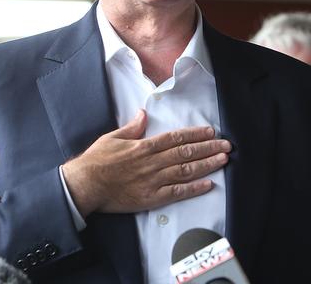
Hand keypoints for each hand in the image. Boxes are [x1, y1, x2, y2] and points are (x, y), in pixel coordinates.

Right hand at [61, 109, 230, 216]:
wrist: (83, 186)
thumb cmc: (96, 161)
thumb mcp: (113, 137)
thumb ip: (132, 127)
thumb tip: (143, 113)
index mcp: (145, 146)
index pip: (176, 137)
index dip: (195, 134)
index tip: (211, 131)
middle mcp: (153, 162)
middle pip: (186, 152)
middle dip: (209, 148)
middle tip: (227, 145)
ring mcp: (153, 180)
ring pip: (186, 170)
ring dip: (207, 164)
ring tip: (223, 159)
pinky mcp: (151, 198)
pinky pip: (176, 192)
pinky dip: (194, 188)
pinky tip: (208, 184)